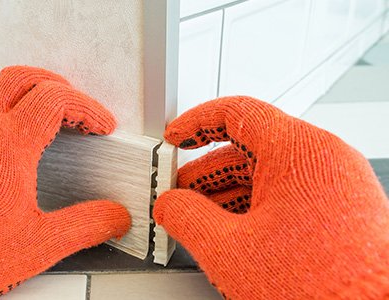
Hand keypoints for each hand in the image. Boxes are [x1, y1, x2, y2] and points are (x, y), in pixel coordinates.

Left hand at [0, 66, 130, 298]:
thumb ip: (86, 226)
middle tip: (73, 106)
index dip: (86, 108)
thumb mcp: (40, 243)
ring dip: (18, 86)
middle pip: (21, 78)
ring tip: (36, 103)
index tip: (100, 126)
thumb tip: (114, 218)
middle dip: (54, 85)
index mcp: (9, 144)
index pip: (55, 99)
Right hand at [154, 96, 388, 298]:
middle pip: (250, 148)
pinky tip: (235, 235)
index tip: (176, 137)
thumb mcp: (230, 249)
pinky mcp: (344, 210)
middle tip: (179, 196)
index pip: (237, 113)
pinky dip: (256, 208)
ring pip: (269, 174)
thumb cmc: (322, 288)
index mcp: (299, 150)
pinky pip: (290, 195)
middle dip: (206, 174)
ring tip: (202, 223)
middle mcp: (325, 158)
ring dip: (228, 195)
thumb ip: (187, 216)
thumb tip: (171, 204)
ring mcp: (338, 184)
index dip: (196, 124)